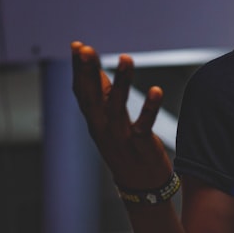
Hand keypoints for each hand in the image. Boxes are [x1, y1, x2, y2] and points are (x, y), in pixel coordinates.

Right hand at [71, 41, 173, 190]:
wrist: (140, 186)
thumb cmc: (124, 149)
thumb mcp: (108, 123)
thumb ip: (104, 98)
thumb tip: (95, 72)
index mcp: (94, 121)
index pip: (82, 92)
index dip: (78, 69)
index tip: (77, 46)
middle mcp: (103, 128)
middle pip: (92, 97)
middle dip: (88, 72)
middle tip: (85, 49)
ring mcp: (120, 137)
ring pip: (117, 105)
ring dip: (122, 81)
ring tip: (126, 58)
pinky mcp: (140, 145)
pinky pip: (143, 125)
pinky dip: (149, 107)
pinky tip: (156, 90)